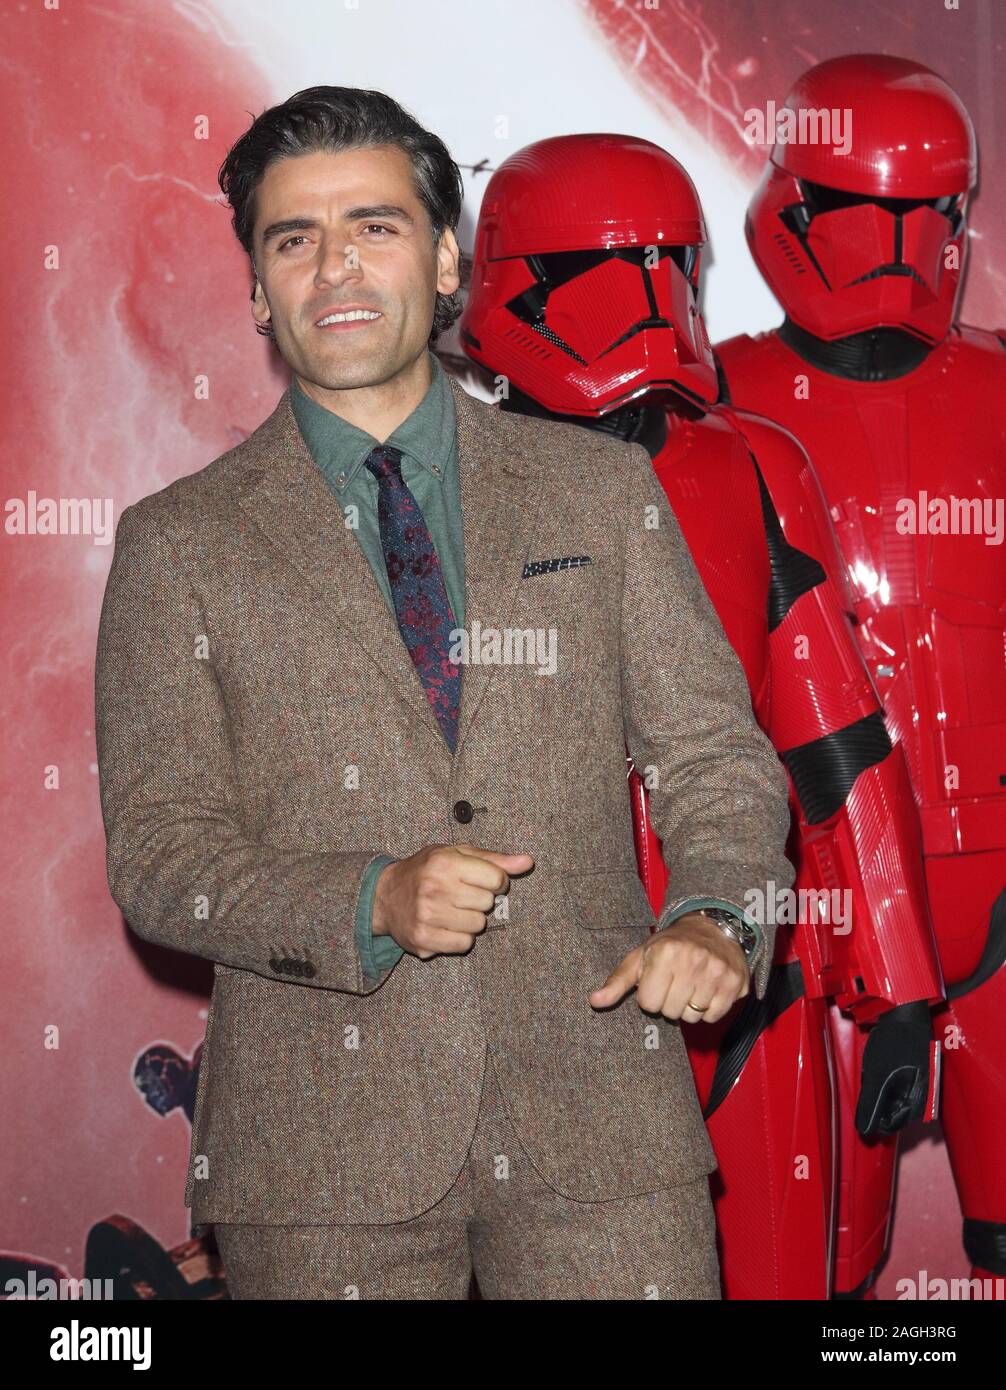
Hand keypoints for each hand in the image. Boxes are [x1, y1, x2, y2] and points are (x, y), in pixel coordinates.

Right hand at [373, 844, 533, 958]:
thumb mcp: (456, 854)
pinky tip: (445, 925)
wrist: (385, 895)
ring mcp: (427, 915)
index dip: (494, 881)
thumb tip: (527, 862)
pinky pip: (464, 944)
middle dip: (479, 900)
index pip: (496, 879)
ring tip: (450, 909)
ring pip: (478, 925)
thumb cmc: (426, 870)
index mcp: (445, 862)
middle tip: (459, 894)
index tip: (481, 880)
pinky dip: (459, 937)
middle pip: (488, 903)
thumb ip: (494, 859)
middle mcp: (435, 888)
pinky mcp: (423, 939)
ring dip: (470, 919)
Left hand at [589, 912, 750, 1022]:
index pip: (648, 1004)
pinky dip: (709, 1009)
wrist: (714, 928)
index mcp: (664, 953)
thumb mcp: (641, 957)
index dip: (650, 995)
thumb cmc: (671, 946)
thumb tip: (594, 1001)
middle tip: (676, 982)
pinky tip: (707, 990)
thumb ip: (617, 981)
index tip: (658, 980)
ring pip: (692, 1017)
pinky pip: (713, 1017)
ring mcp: (716, 972)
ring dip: (689, 1006)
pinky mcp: (735, 983)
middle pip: (670, 1012)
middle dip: (669, 1002)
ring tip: (691, 985)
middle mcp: (692, 961)